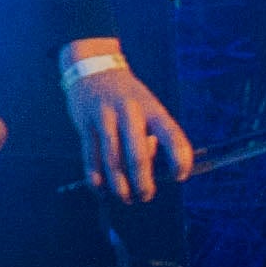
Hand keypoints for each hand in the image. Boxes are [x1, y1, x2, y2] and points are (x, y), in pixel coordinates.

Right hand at [67, 59, 193, 205]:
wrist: (93, 69)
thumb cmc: (127, 95)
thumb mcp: (147, 107)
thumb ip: (149, 137)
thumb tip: (145, 171)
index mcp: (152, 108)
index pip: (171, 134)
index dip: (179, 157)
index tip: (180, 176)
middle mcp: (131, 112)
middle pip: (138, 154)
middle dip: (143, 181)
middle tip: (146, 196)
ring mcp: (106, 117)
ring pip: (112, 159)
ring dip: (119, 184)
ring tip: (125, 197)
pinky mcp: (86, 124)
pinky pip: (90, 155)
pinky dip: (95, 175)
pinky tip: (100, 188)